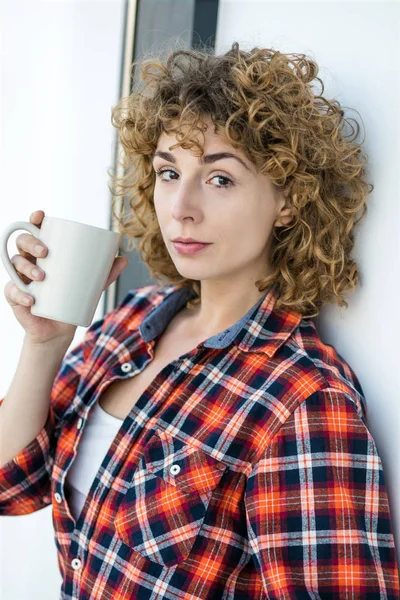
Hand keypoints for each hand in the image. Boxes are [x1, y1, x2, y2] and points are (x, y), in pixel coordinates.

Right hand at [4, 209, 128, 344]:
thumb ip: (105, 273)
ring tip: (41, 277)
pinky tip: (30, 298)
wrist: (59, 330)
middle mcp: (29, 262)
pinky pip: (11, 291)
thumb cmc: (72, 301)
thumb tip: (124, 259)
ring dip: (26, 267)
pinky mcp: (14, 297)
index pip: (35, 231)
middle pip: (22, 243)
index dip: (34, 220)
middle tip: (45, 252)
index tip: (41, 216)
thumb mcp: (91, 287)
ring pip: (15, 263)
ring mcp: (20, 278)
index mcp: (44, 254)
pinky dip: (19, 293)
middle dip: (31, 243)